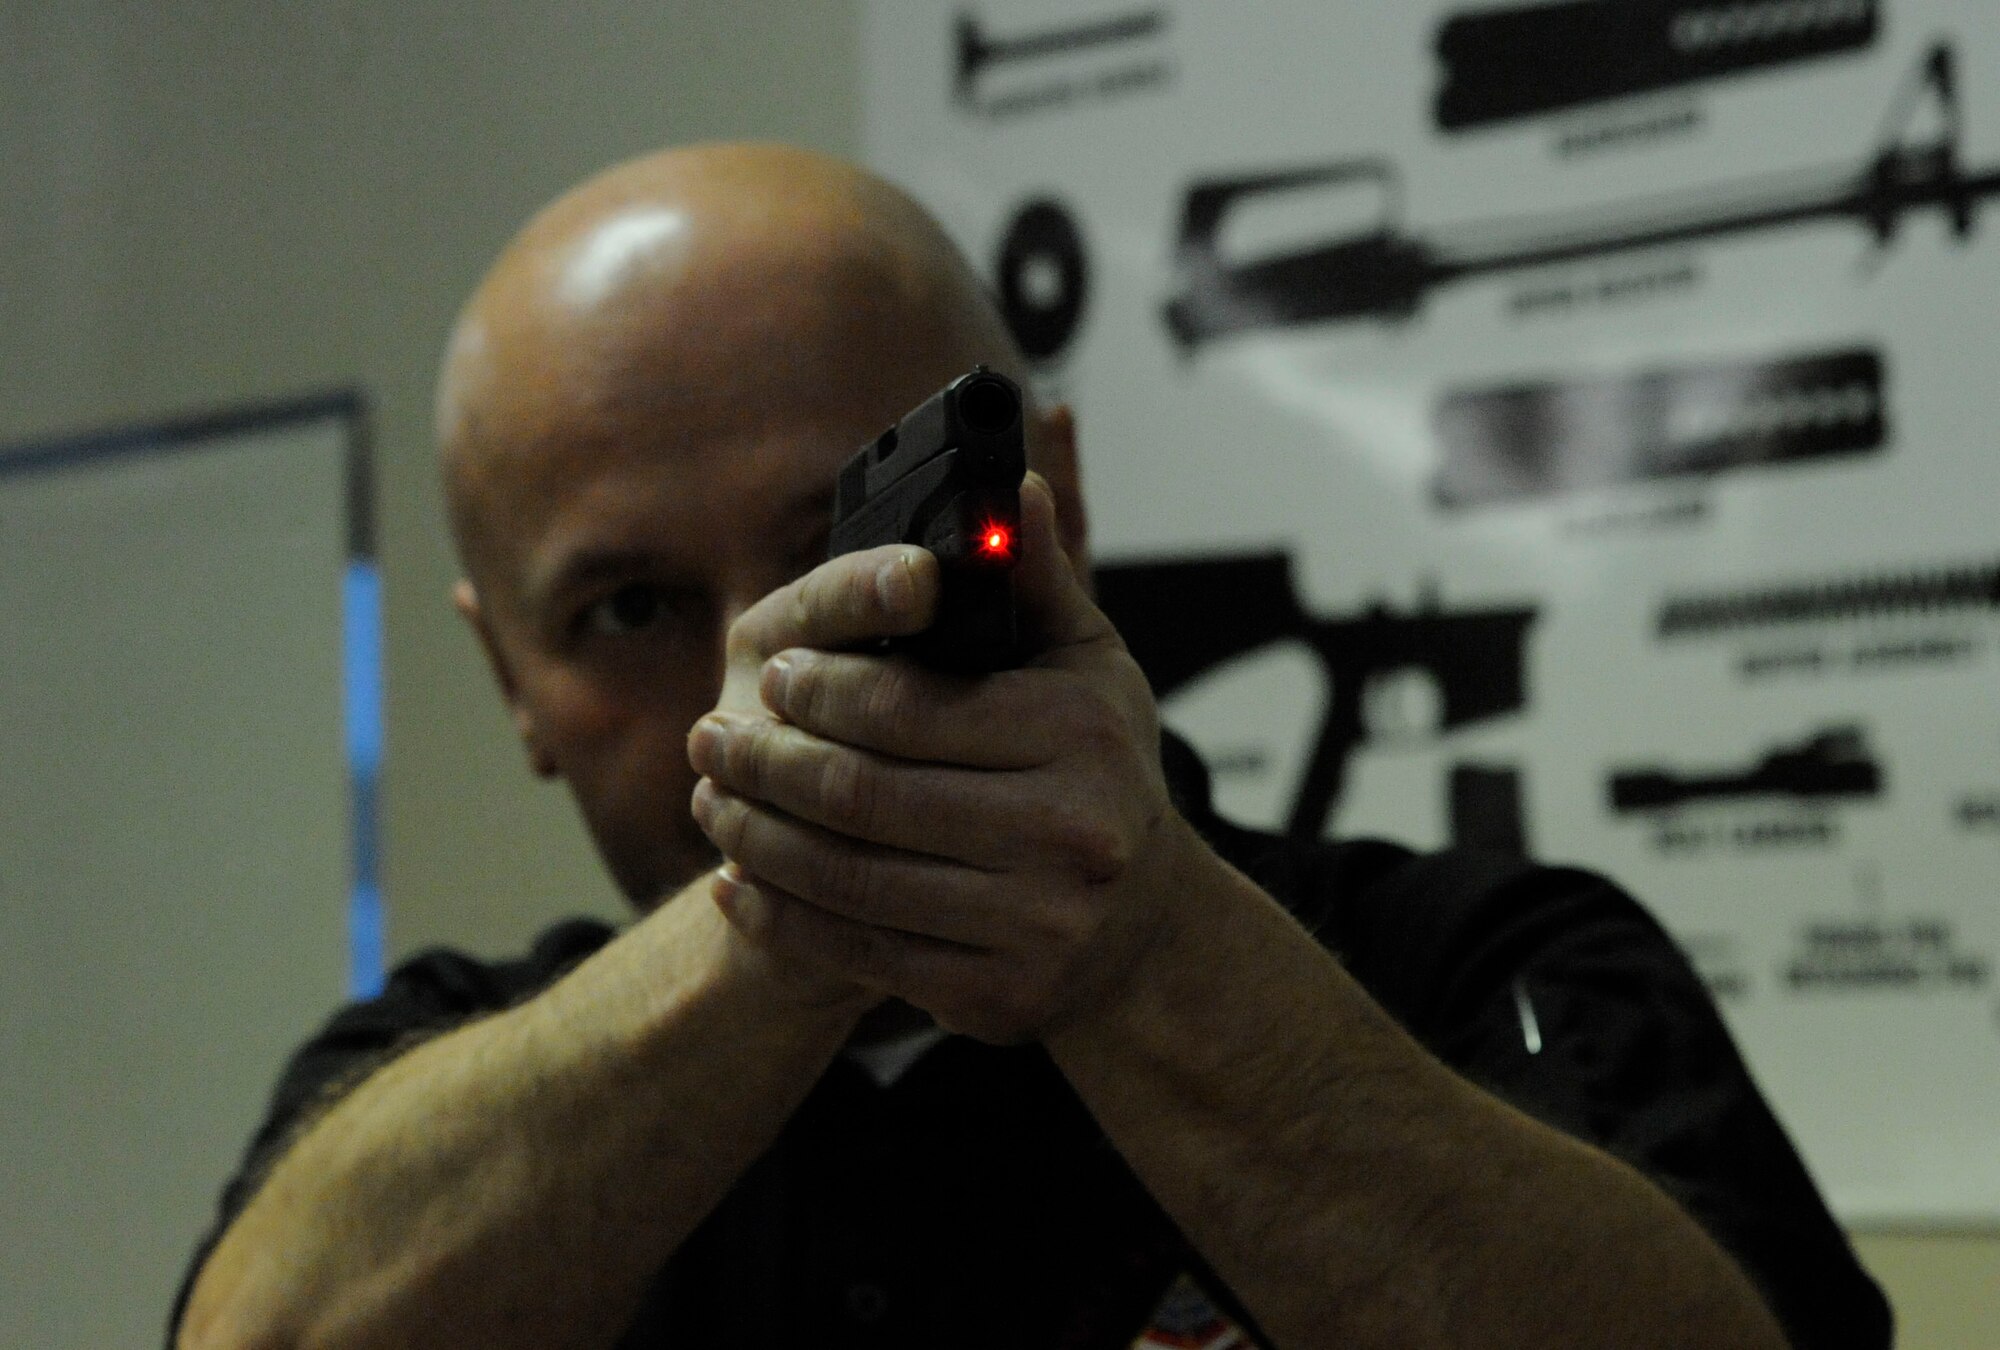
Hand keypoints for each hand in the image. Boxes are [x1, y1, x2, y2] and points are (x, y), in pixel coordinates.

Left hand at [687, 475, 1196, 1042]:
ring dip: (758, 839)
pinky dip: (783, 919)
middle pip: (867, 795)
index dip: (819, 691)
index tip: (770, 673)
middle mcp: (1070, 834)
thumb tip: (1013, 481)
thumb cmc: (1102, 772)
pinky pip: (859, 953)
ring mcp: (1036, 926)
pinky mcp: (997, 997)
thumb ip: (1033, 578)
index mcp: (1083, 734)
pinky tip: (739, 886)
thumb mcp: (1085, 666)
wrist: (1144, 930)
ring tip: (712, 802)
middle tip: (710, 738)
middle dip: (768, 764)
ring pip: (851, 878)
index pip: (908, 707)